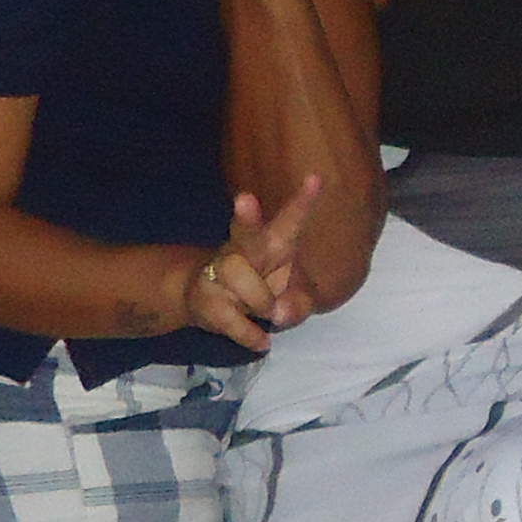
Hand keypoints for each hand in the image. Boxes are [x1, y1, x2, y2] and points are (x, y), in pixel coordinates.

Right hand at [182, 173, 323, 351]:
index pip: (289, 221)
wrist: (204, 301)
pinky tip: (262, 343)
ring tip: (263, 313)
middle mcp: (243, 250)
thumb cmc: (259, 290)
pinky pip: (233, 321)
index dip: (302, 202)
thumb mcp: (292, 299)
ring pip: (240, 280)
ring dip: (259, 303)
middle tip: (245, 198)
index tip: (316, 178)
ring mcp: (219, 273)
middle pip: (245, 232)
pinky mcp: (206, 299)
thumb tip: (280, 313)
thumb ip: (299, 304)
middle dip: (247, 217)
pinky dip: (249, 334)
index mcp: (271, 244)